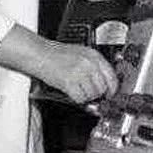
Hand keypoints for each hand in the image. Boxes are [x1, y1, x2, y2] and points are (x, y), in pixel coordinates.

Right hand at [0, 25, 117, 103]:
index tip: (109, 95)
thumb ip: (94, 67)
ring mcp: (80, 73)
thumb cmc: (57, 54)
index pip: (112, 76)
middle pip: (103, 88)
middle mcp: (89, 63)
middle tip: (88, 92)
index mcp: (94, 55)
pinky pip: (80, 98)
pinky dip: (77, 99)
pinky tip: (71, 91)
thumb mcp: (81, 54)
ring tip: (77, 89)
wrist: (40, 53)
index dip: (112, 89)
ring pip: (92, 95)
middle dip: (97, 94)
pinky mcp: (70, 82)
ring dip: (86, 96)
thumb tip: (103, 83)